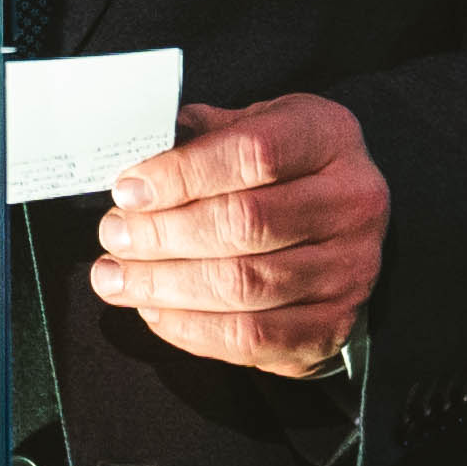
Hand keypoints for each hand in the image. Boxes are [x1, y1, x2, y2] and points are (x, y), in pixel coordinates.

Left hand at [88, 93, 386, 377]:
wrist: (342, 231)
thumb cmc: (287, 173)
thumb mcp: (255, 128)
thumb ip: (202, 137)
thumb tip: (138, 158)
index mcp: (328, 138)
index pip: (253, 153)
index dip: (182, 174)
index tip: (129, 190)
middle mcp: (351, 202)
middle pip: (244, 223)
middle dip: (163, 234)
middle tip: (115, 237)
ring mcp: (348, 269)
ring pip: (243, 285)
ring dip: (165, 285)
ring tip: (117, 278)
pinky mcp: (332, 326)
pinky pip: (252, 338)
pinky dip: (191, 328)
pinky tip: (155, 311)